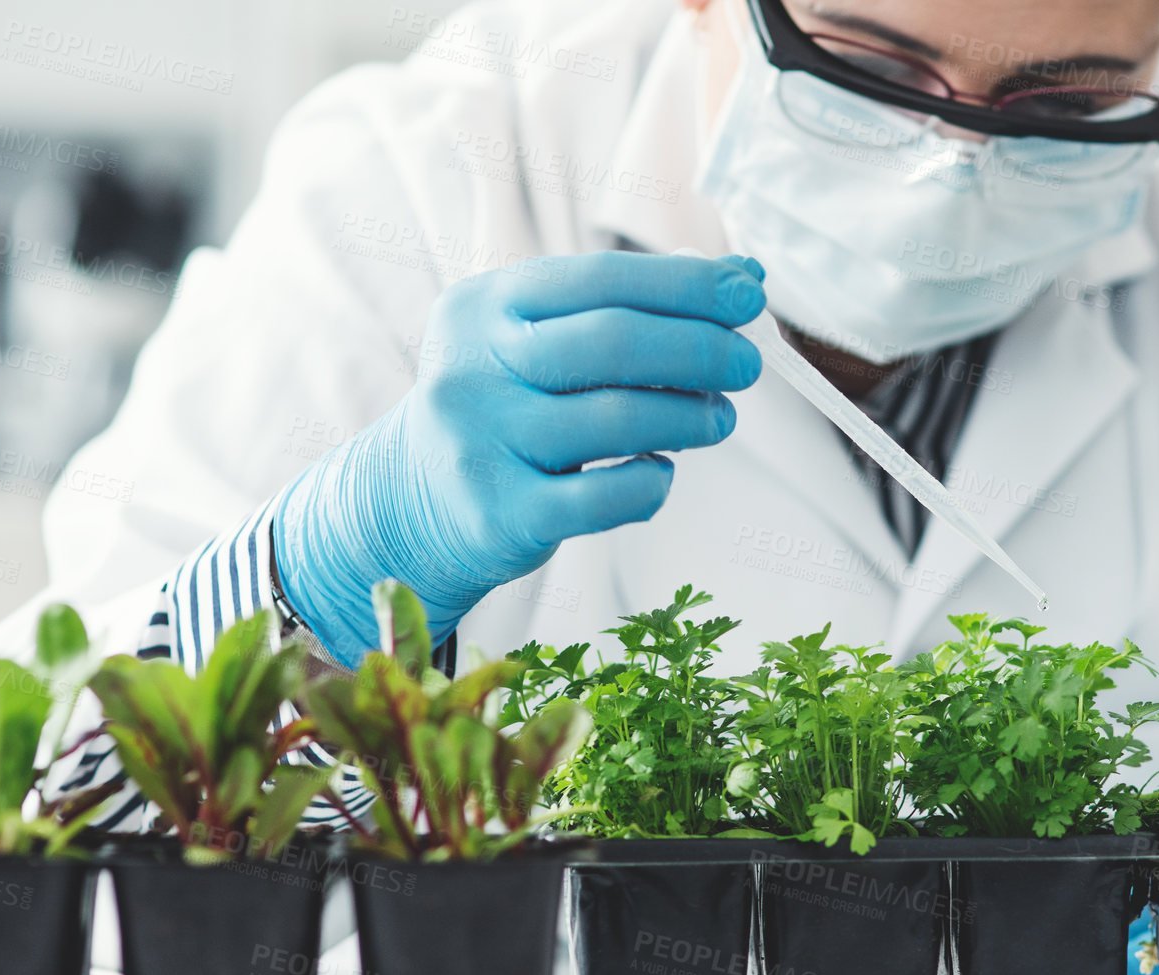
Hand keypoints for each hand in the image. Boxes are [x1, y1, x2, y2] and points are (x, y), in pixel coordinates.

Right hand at [274, 251, 766, 666]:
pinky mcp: (500, 515)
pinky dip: (652, 483)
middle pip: (612, 342)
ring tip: (717, 419)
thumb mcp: (541, 341)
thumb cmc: (506, 407)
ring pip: (617, 420)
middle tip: (746, 365)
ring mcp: (481, 443)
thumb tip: (743, 276)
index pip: (601, 278)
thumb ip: (632, 307)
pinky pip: (605, 498)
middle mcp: (474, 367)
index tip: (747, 294)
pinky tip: (660, 470)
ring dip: (690, 417)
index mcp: (486, 305)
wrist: (412, 502)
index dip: (686, 284)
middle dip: (700, 349)